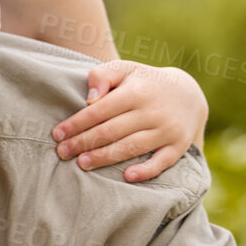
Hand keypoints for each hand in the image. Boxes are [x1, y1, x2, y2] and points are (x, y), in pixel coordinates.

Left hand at [52, 61, 207, 181]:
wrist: (189, 93)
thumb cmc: (145, 82)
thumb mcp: (125, 69)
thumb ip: (102, 76)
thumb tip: (89, 99)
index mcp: (136, 92)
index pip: (99, 110)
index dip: (76, 124)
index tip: (57, 134)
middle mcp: (152, 111)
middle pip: (111, 131)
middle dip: (83, 143)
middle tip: (62, 152)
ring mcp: (167, 130)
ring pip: (131, 147)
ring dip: (104, 157)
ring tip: (81, 164)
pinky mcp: (178, 146)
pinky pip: (162, 162)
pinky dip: (146, 171)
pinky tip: (127, 177)